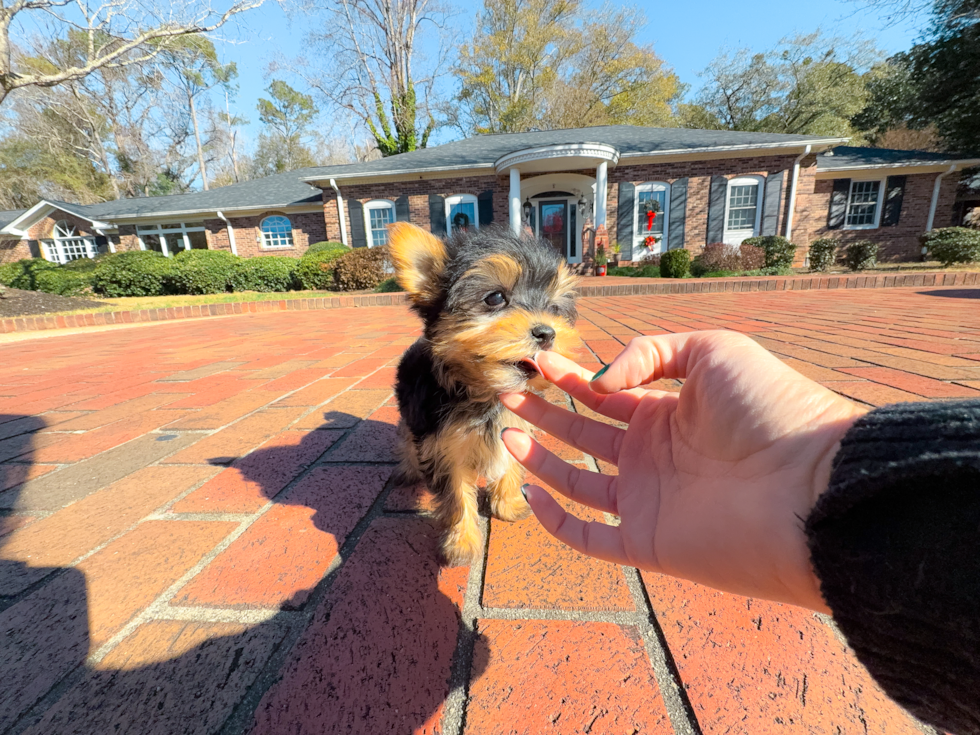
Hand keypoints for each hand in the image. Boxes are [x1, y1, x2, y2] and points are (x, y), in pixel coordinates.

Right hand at [500, 331, 865, 612]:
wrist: (811, 487)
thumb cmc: (773, 411)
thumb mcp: (715, 351)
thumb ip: (650, 353)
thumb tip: (599, 385)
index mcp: (670, 411)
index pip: (608, 394)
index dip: (571, 378)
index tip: (538, 361)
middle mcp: (655, 454)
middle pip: (586, 433)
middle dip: (547, 413)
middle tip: (509, 394)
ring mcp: (650, 499)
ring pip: (579, 481)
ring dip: (541, 458)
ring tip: (507, 431)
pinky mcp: (648, 541)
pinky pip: (591, 537)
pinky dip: (558, 521)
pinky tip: (532, 493)